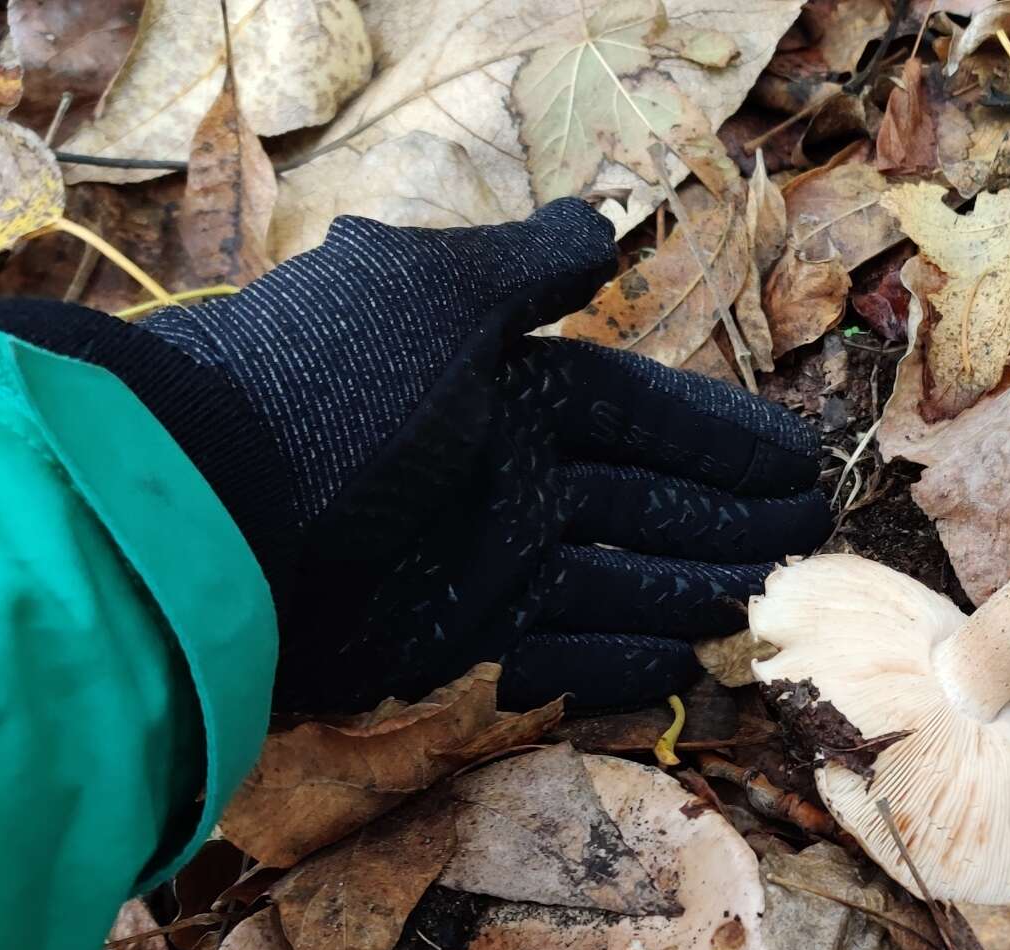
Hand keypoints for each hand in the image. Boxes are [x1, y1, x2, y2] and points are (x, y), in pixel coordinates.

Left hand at [0, 201, 827, 712]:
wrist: (199, 518)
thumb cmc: (326, 388)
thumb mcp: (426, 290)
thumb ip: (523, 269)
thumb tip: (600, 228)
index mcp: (500, 385)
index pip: (637, 409)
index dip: (720, 435)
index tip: (797, 459)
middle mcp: (497, 473)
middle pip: (642, 499)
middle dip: (728, 519)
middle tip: (810, 542)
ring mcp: (475, 563)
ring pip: (616, 579)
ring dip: (697, 591)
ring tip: (772, 608)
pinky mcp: (445, 644)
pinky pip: (558, 655)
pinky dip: (619, 662)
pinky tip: (683, 661)